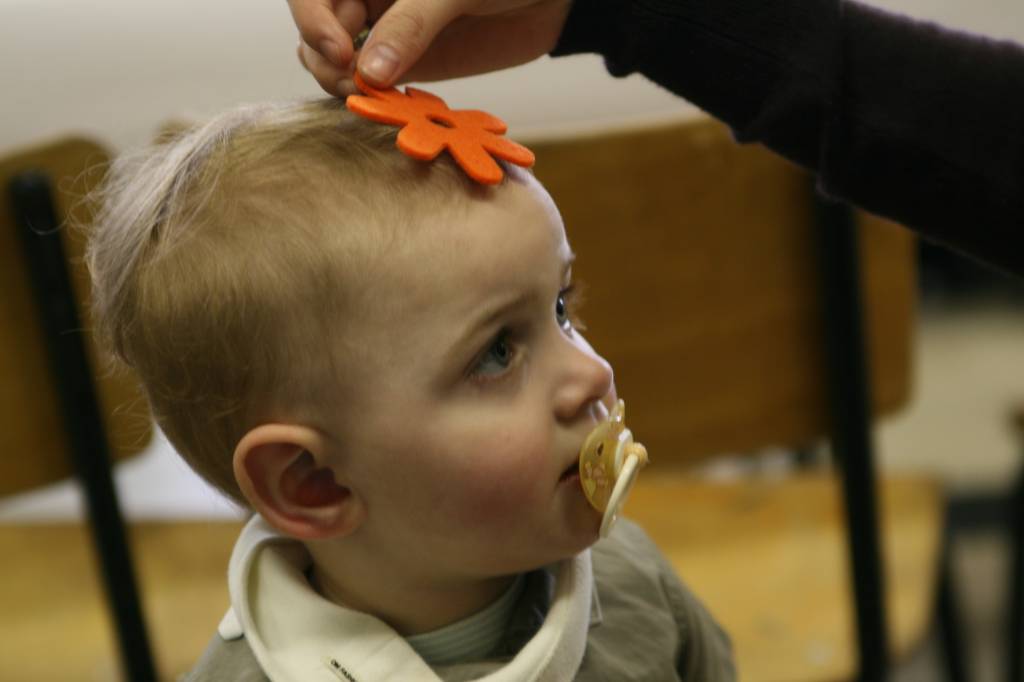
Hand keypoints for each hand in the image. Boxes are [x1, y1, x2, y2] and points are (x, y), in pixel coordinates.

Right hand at [290, 0, 572, 94]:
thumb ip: (412, 25)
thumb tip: (368, 73)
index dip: (312, 21)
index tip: (341, 53)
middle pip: (317, 31)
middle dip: (325, 60)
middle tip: (356, 88)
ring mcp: (384, 32)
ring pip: (336, 61)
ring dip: (341, 83)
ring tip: (371, 100)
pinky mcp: (408, 64)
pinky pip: (375, 86)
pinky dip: (373, 100)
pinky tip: (390, 109)